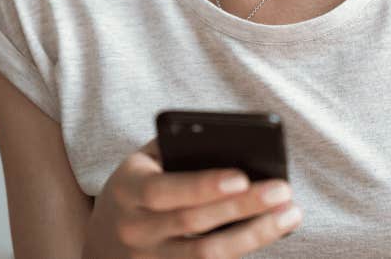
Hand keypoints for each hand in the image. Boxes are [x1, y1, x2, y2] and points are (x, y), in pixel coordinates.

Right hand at [83, 137, 302, 257]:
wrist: (101, 238)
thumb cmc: (137, 184)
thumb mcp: (144, 160)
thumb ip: (177, 149)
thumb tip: (231, 143)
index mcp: (128, 191)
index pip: (165, 191)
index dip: (203, 185)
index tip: (242, 175)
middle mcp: (136, 231)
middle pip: (194, 224)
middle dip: (243, 207)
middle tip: (283, 190)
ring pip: (206, 256)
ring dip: (253, 236)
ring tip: (289, 214)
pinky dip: (240, 254)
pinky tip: (269, 234)